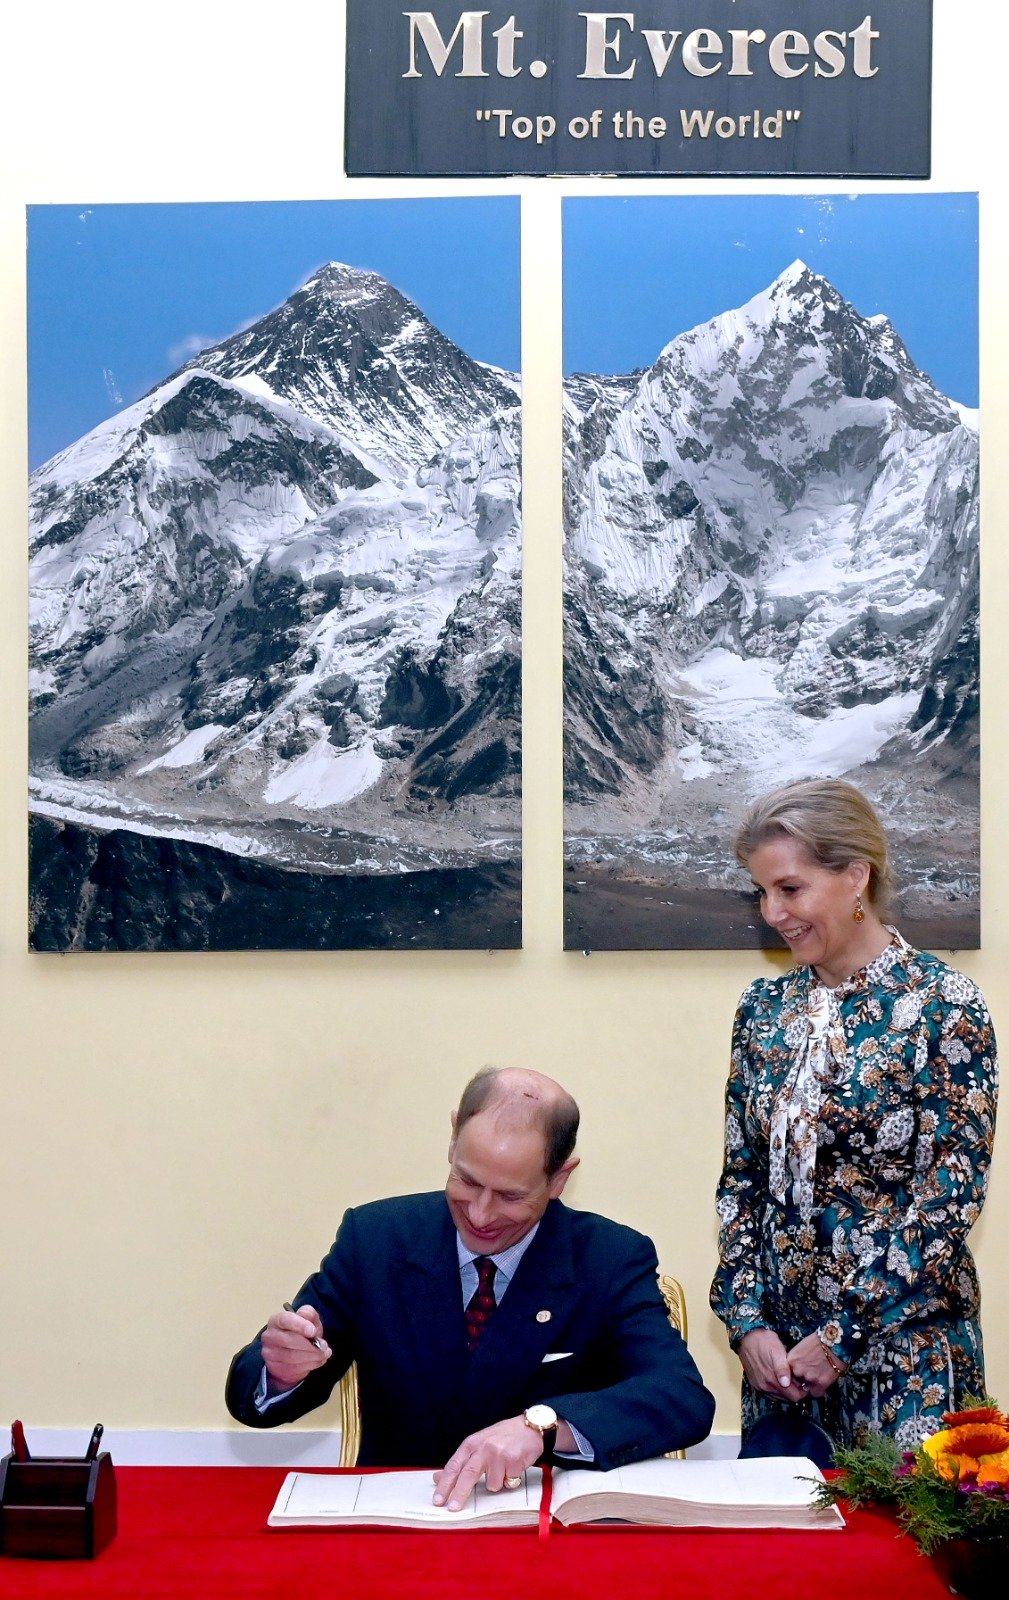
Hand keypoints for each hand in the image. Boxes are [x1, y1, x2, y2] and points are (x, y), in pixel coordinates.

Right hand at [260, 1303, 331, 1389]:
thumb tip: (306, 1315)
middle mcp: (269, 1336)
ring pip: (291, 1357)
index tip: (313, 1331)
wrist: (294, 1351)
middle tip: (324, 1346)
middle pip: (288, 1340)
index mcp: (276, 1320)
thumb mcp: (309, 1319)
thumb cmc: (302, 1331)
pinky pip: (292, 1369)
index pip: (285, 1320)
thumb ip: (309, 1314)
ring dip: (311, 1357)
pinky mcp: (274, 1368)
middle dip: (309, 1345)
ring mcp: (270, 1353)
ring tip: (324, 1355)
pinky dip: (308, 1366)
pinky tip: (318, 1361)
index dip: (299, 1325)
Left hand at [433, 1414, 566, 1510]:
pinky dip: (511, 1479)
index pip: (454, 1466)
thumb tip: (437, 1478)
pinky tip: (514, 1466)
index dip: (445, 1484)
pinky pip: (508, 1482)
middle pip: (468, 1474)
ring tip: (504, 1468)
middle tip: (452, 1508)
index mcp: (471, 1444)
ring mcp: (499, 1453)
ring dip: (498, 1482)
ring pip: (492, 1484)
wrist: (529, 1426)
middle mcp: (483, 1447)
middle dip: (459, 1493)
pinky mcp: (513, 1460)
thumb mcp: (478, 1445)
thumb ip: (460, 1463)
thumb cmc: (501, 1438)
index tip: (438, 1500)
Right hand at [736, 1328, 807, 1402]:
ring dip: (786, 1389)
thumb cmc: (764, 1341)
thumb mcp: (776, 1350)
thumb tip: (786, 1383)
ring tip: (790, 1376)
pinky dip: (778, 1387)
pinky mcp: (755, 1383)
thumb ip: (782, 1368)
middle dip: (795, 1390)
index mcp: (771, 1380)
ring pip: (779, 1395)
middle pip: (787, 1397)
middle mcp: (765, 1387)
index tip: (806, 1382)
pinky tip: (779, 1377)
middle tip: (799, 1378)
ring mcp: (759, 1386)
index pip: (794, 1397)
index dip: (803, 1391)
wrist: (746, 1337)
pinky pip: (771, 1392)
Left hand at [786, 1333, 846, 1398]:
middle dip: (803, 1380)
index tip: (799, 1374)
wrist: (833, 1343)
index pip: (787, 1375)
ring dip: (812, 1384)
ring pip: (807, 1388)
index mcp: (790, 1361)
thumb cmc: (817, 1343)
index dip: (794, 1375)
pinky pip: (816, 1393)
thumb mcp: (800, 1348)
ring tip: (819, 1374)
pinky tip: (824, 1380)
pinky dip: (820, 1389)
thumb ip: (795, 1361)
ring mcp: (808, 1378)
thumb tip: (795, 1370)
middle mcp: (797, 1370)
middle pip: (797, 1382)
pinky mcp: (820, 1384)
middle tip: (812, 1373)